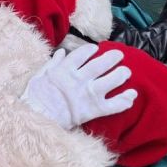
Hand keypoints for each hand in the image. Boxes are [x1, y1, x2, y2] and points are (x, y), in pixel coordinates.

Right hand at [21, 43, 137, 129]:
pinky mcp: (93, 110)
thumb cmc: (34, 97)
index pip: (82, 54)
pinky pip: (113, 105)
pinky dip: (124, 100)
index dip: (91, 50)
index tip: (95, 49)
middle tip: (119, 55)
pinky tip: (132, 95)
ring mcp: (88, 94)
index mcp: (64, 69)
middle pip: (101, 64)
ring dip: (121, 75)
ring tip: (126, 72)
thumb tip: (60, 53)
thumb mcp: (39, 76)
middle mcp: (79, 79)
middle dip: (112, 58)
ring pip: (111, 81)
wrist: (37, 117)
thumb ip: (52, 63)